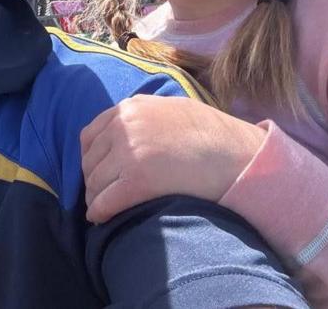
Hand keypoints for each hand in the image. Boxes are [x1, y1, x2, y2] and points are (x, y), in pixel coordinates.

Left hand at [80, 95, 267, 222]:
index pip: (91, 136)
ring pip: (95, 183)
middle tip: (101, 195)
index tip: (97, 172)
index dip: (92, 158)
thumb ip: (145, 115)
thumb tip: (125, 126)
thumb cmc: (213, 134)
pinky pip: (105, 201)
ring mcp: (129, 152)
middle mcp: (125, 126)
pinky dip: (99, 212)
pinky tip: (101, 219)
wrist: (237, 153)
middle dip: (94, 180)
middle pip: (91, 161)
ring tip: (102, 209)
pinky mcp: (137, 180)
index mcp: (130, 108)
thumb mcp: (173, 109)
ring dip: (96, 198)